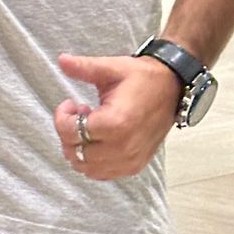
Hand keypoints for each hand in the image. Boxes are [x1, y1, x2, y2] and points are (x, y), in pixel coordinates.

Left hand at [54, 52, 180, 179]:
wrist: (172, 88)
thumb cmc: (142, 78)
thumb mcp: (111, 68)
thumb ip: (84, 67)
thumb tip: (61, 60)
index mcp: (115, 122)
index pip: (71, 132)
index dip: (62, 117)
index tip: (69, 103)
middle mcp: (123, 147)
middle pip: (75, 152)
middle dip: (69, 133)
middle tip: (79, 114)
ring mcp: (130, 160)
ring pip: (87, 168)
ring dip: (80, 148)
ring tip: (89, 126)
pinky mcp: (135, 165)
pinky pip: (103, 174)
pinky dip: (93, 161)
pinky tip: (98, 140)